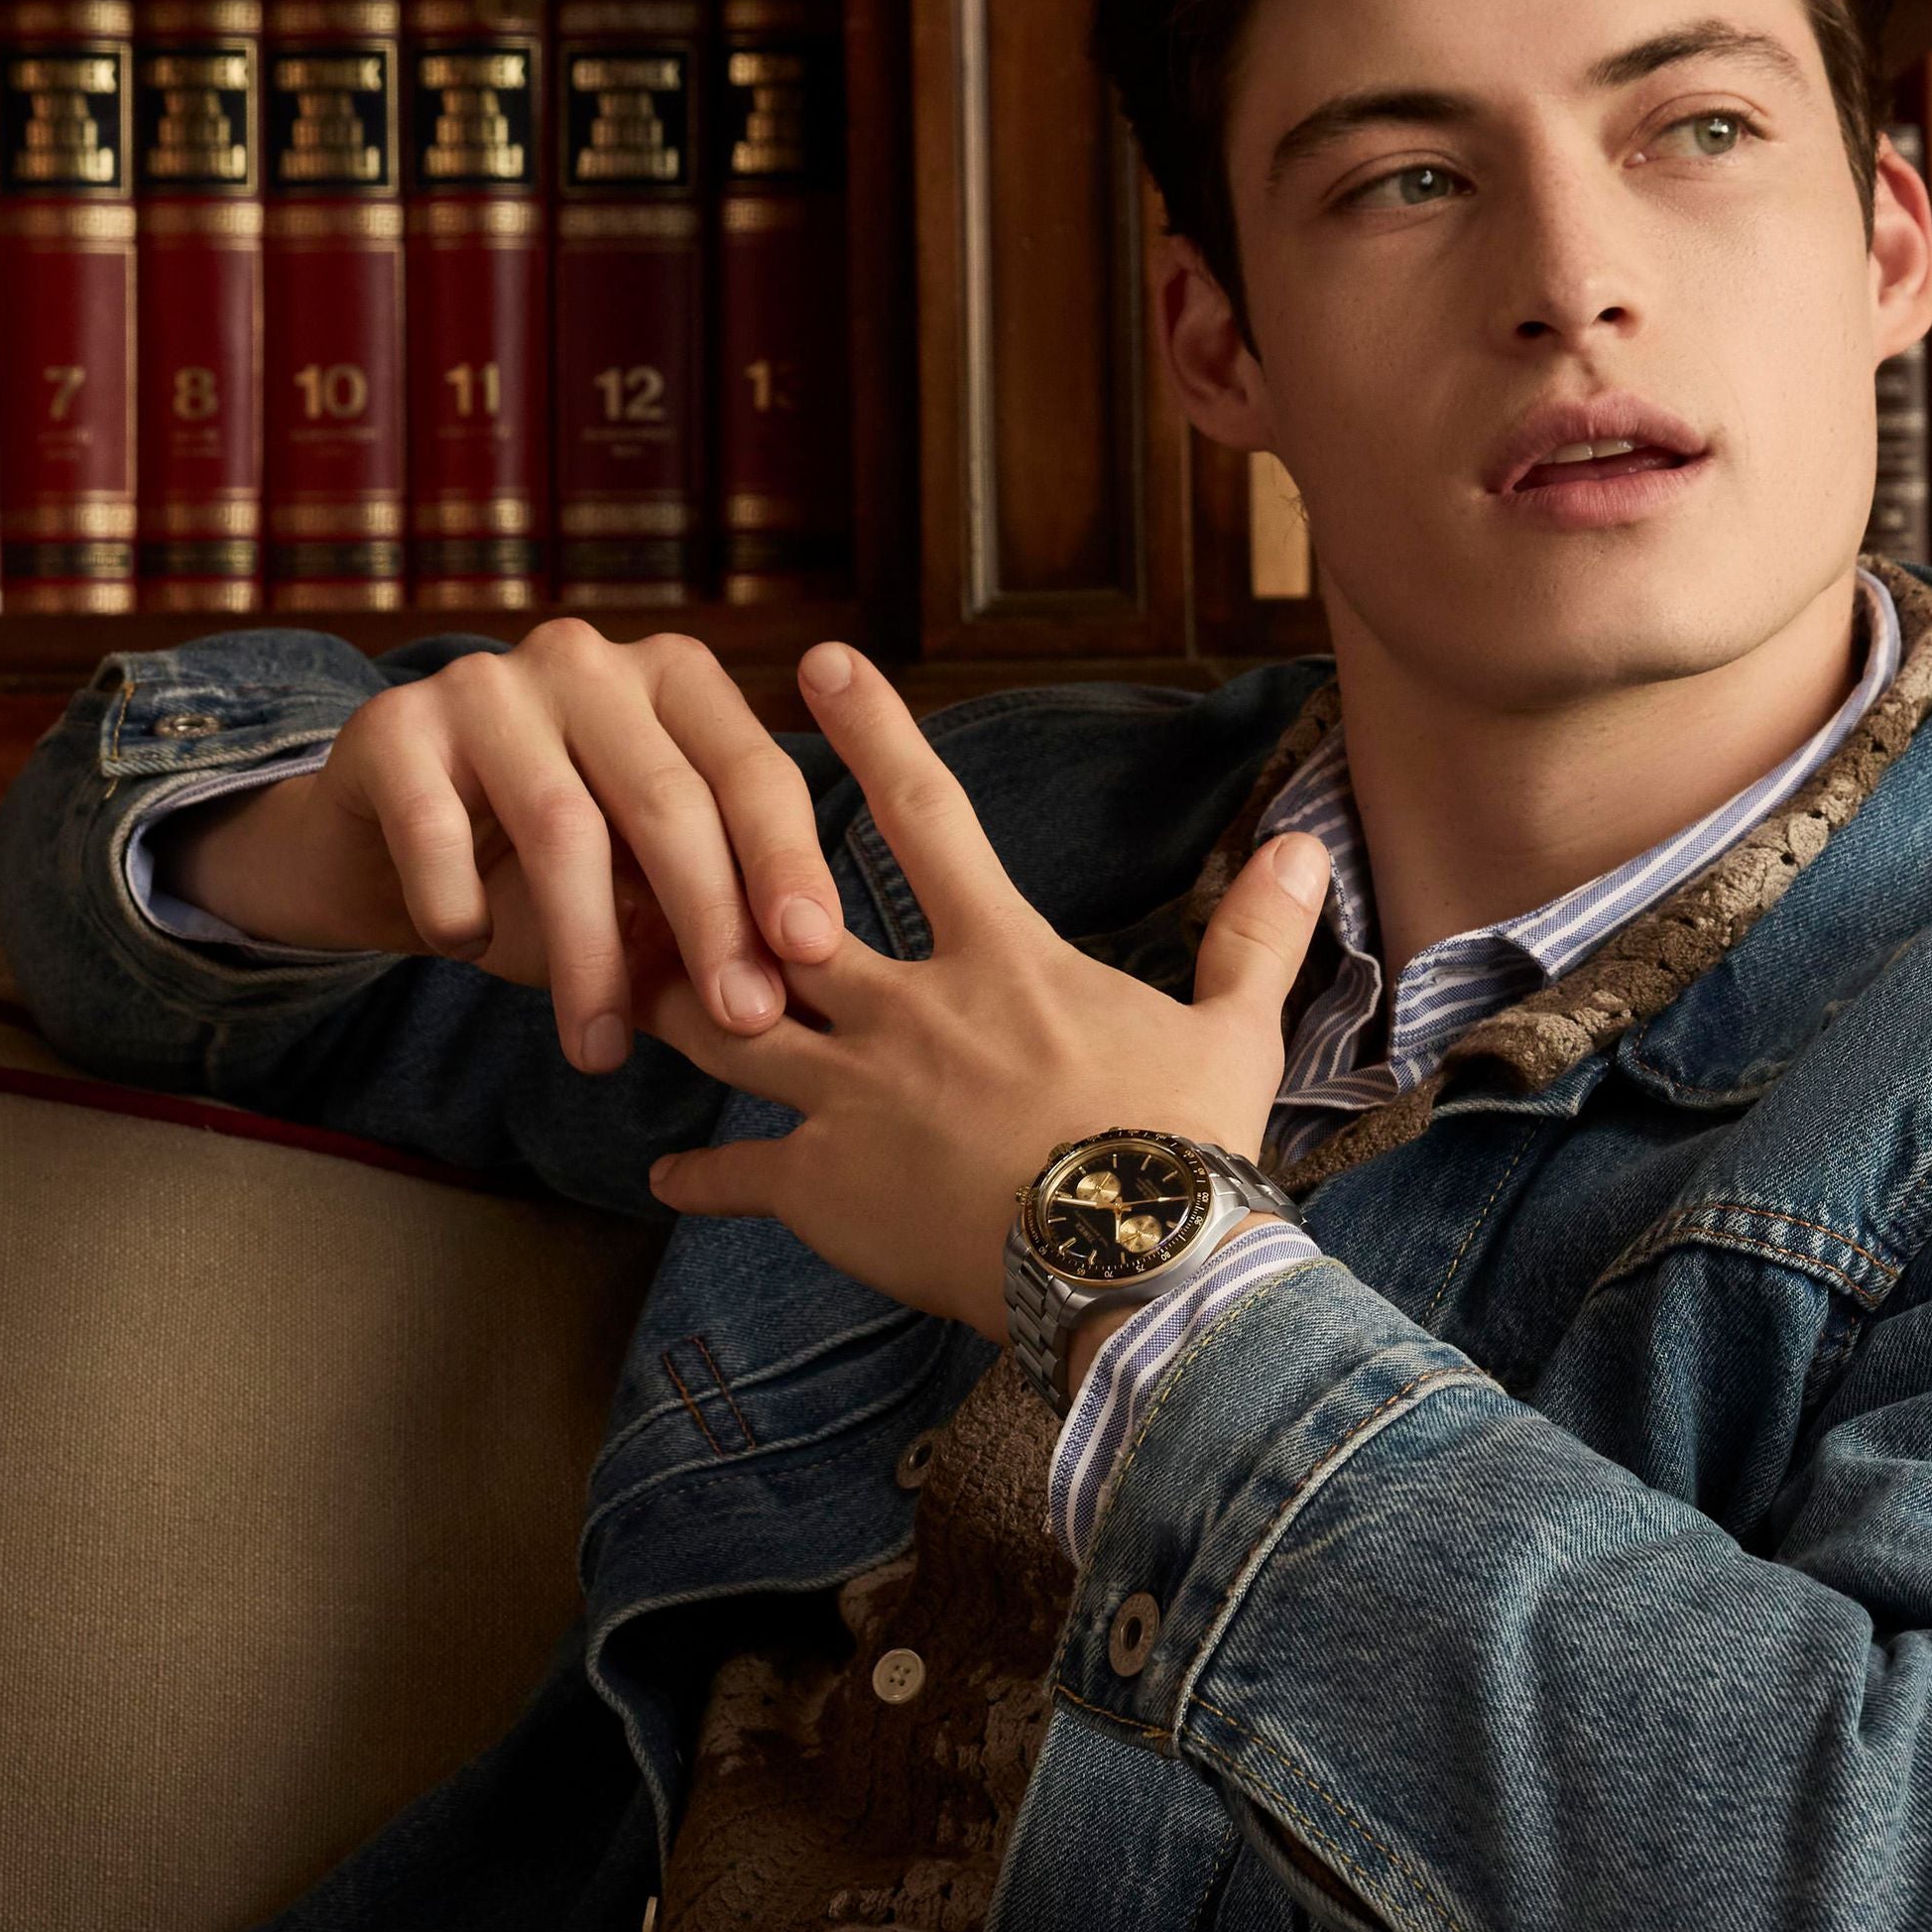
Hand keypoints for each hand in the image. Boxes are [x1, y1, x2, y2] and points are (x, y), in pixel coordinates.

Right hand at [153, 621, 849, 1068]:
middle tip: (739, 1019)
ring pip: (560, 827)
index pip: (751, 771)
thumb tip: (787, 1001)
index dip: (789, 863)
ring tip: (601, 1048)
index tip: (816, 954)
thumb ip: (713, 919)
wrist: (385, 847)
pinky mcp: (392, 723)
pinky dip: (460, 906)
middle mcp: (586, 661)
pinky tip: (468, 953)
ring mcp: (485, 682)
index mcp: (673, 680)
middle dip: (710, 922)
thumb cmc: (546, 871)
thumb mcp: (645, 889)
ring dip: (588, 955)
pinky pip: (438, 831)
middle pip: (667, 800)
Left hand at [641, 645, 1329, 1340]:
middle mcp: (907, 1010)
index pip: (925, 815)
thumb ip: (1252, 936)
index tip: (817, 664)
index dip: (871, 732)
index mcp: (1001, 959)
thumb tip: (1307, 848)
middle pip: (776, 920)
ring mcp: (853, 1098)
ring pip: (725, 1030)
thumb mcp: (1235, 1033)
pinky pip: (737, 1175)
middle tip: (647, 836)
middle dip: (707, 872)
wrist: (1133, 1267)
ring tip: (624, 993)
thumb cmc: (1188, 1150)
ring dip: (674, 1007)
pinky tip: (663, 1183)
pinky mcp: (825, 1189)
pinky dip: (697, 1179)